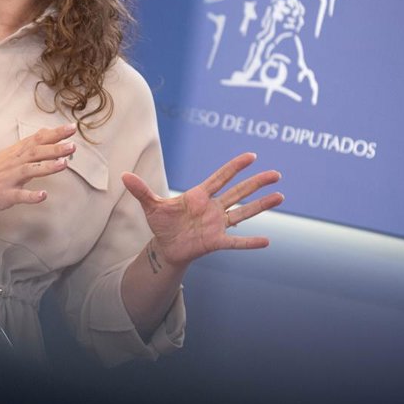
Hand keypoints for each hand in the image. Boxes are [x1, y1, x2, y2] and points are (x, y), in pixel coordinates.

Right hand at [0, 122, 77, 213]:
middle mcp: (13, 163)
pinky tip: (43, 195)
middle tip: (73, 145)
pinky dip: (31, 195)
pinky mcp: (4, 195)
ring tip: (64, 163)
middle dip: (55, 148)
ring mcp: (8, 179)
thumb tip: (46, 133)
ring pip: (29, 170)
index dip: (55, 133)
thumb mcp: (7, 155)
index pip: (37, 139)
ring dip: (48, 167)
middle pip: (36, 152)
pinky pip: (19, 195)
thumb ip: (28, 146)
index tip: (71, 128)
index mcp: (15, 153)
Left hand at [122, 152, 282, 268]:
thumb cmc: (162, 223)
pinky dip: (249, 242)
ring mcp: (217, 224)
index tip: (251, 156)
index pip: (220, 178)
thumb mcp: (151, 206)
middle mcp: (213, 208)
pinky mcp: (216, 242)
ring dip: (261, 206)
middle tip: (276, 174)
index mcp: (199, 195)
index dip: (235, 167)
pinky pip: (236, 241)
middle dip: (256, 183)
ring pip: (243, 213)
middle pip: (238, 192)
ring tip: (280, 197)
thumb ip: (141, 191)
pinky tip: (267, 241)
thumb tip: (123, 176)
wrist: (165, 247)